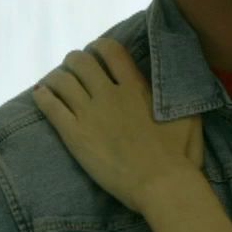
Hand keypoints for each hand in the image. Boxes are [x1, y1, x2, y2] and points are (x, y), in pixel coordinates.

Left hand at [32, 38, 206, 214]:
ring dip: (57, 78)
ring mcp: (89, 113)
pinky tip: (41, 95)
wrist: (161, 184)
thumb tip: (173, 82)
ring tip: (57, 85)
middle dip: (75, 62)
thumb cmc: (180, 155)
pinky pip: (50, 106)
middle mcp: (109, 93)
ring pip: (61, 80)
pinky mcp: (74, 135)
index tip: (98, 54)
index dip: (100, 47)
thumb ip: (175, 95)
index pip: (110, 50)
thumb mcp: (189, 116)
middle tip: (77, 73)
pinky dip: (43, 96)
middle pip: (80, 61)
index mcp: (135, 87)